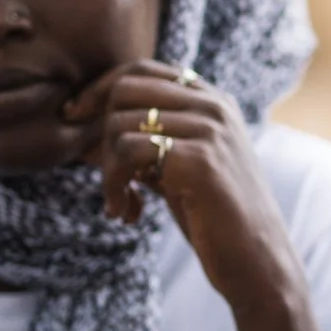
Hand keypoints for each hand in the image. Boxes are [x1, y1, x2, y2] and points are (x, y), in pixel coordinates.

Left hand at [65, 60, 301, 313]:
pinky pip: (128, 152)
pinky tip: (128, 213)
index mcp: (213, 101)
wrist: (256, 262)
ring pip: (120, 124)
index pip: (141, 69)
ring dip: (106, 171)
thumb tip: (82, 126)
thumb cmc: (214, 219)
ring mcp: (210, 130)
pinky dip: (114, 186)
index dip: (99, 88)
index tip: (74, 117)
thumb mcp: (175, 170)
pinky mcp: (200, 160)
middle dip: (100, 132)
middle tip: (106, 175)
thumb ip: (142, 143)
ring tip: (121, 204)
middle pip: (125, 89)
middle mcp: (214, 106)